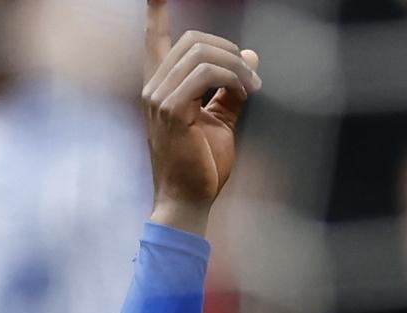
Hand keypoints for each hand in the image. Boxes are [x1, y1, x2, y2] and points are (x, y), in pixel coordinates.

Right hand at [140, 1, 257, 233]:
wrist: (190, 200)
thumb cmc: (202, 165)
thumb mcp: (220, 120)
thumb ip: (230, 89)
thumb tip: (250, 56)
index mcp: (161, 87)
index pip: (154, 39)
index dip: (156, 11)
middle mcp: (153, 87)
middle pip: (193, 40)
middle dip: (229, 49)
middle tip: (251, 76)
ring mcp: (159, 98)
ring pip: (202, 54)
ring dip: (236, 66)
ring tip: (252, 88)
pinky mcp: (173, 110)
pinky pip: (207, 74)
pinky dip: (232, 78)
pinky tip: (246, 93)